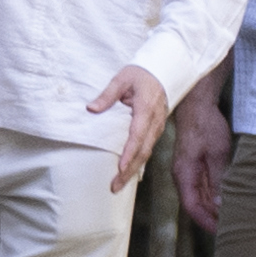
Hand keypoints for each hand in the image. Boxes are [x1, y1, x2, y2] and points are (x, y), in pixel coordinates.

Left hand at [89, 65, 170, 193]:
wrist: (163, 70)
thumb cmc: (141, 74)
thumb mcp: (122, 78)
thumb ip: (107, 95)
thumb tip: (91, 109)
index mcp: (146, 108)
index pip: (138, 135)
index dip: (129, 152)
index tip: (120, 167)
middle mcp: (155, 121)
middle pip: (143, 151)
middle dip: (129, 170)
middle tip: (115, 186)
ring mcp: (157, 127)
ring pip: (146, 153)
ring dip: (133, 170)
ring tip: (118, 185)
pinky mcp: (155, 130)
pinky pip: (147, 149)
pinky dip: (138, 163)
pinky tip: (128, 174)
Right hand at [174, 88, 234, 231]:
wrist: (197, 105)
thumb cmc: (206, 126)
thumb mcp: (217, 154)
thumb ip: (217, 180)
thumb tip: (218, 205)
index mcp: (184, 175)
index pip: (192, 207)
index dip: (206, 222)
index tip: (221, 231)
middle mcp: (182, 176)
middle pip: (195, 205)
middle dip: (211, 218)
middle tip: (231, 227)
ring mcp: (186, 171)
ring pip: (198, 197)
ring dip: (212, 208)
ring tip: (230, 216)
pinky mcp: (192, 165)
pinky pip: (201, 186)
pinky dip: (212, 196)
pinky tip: (225, 199)